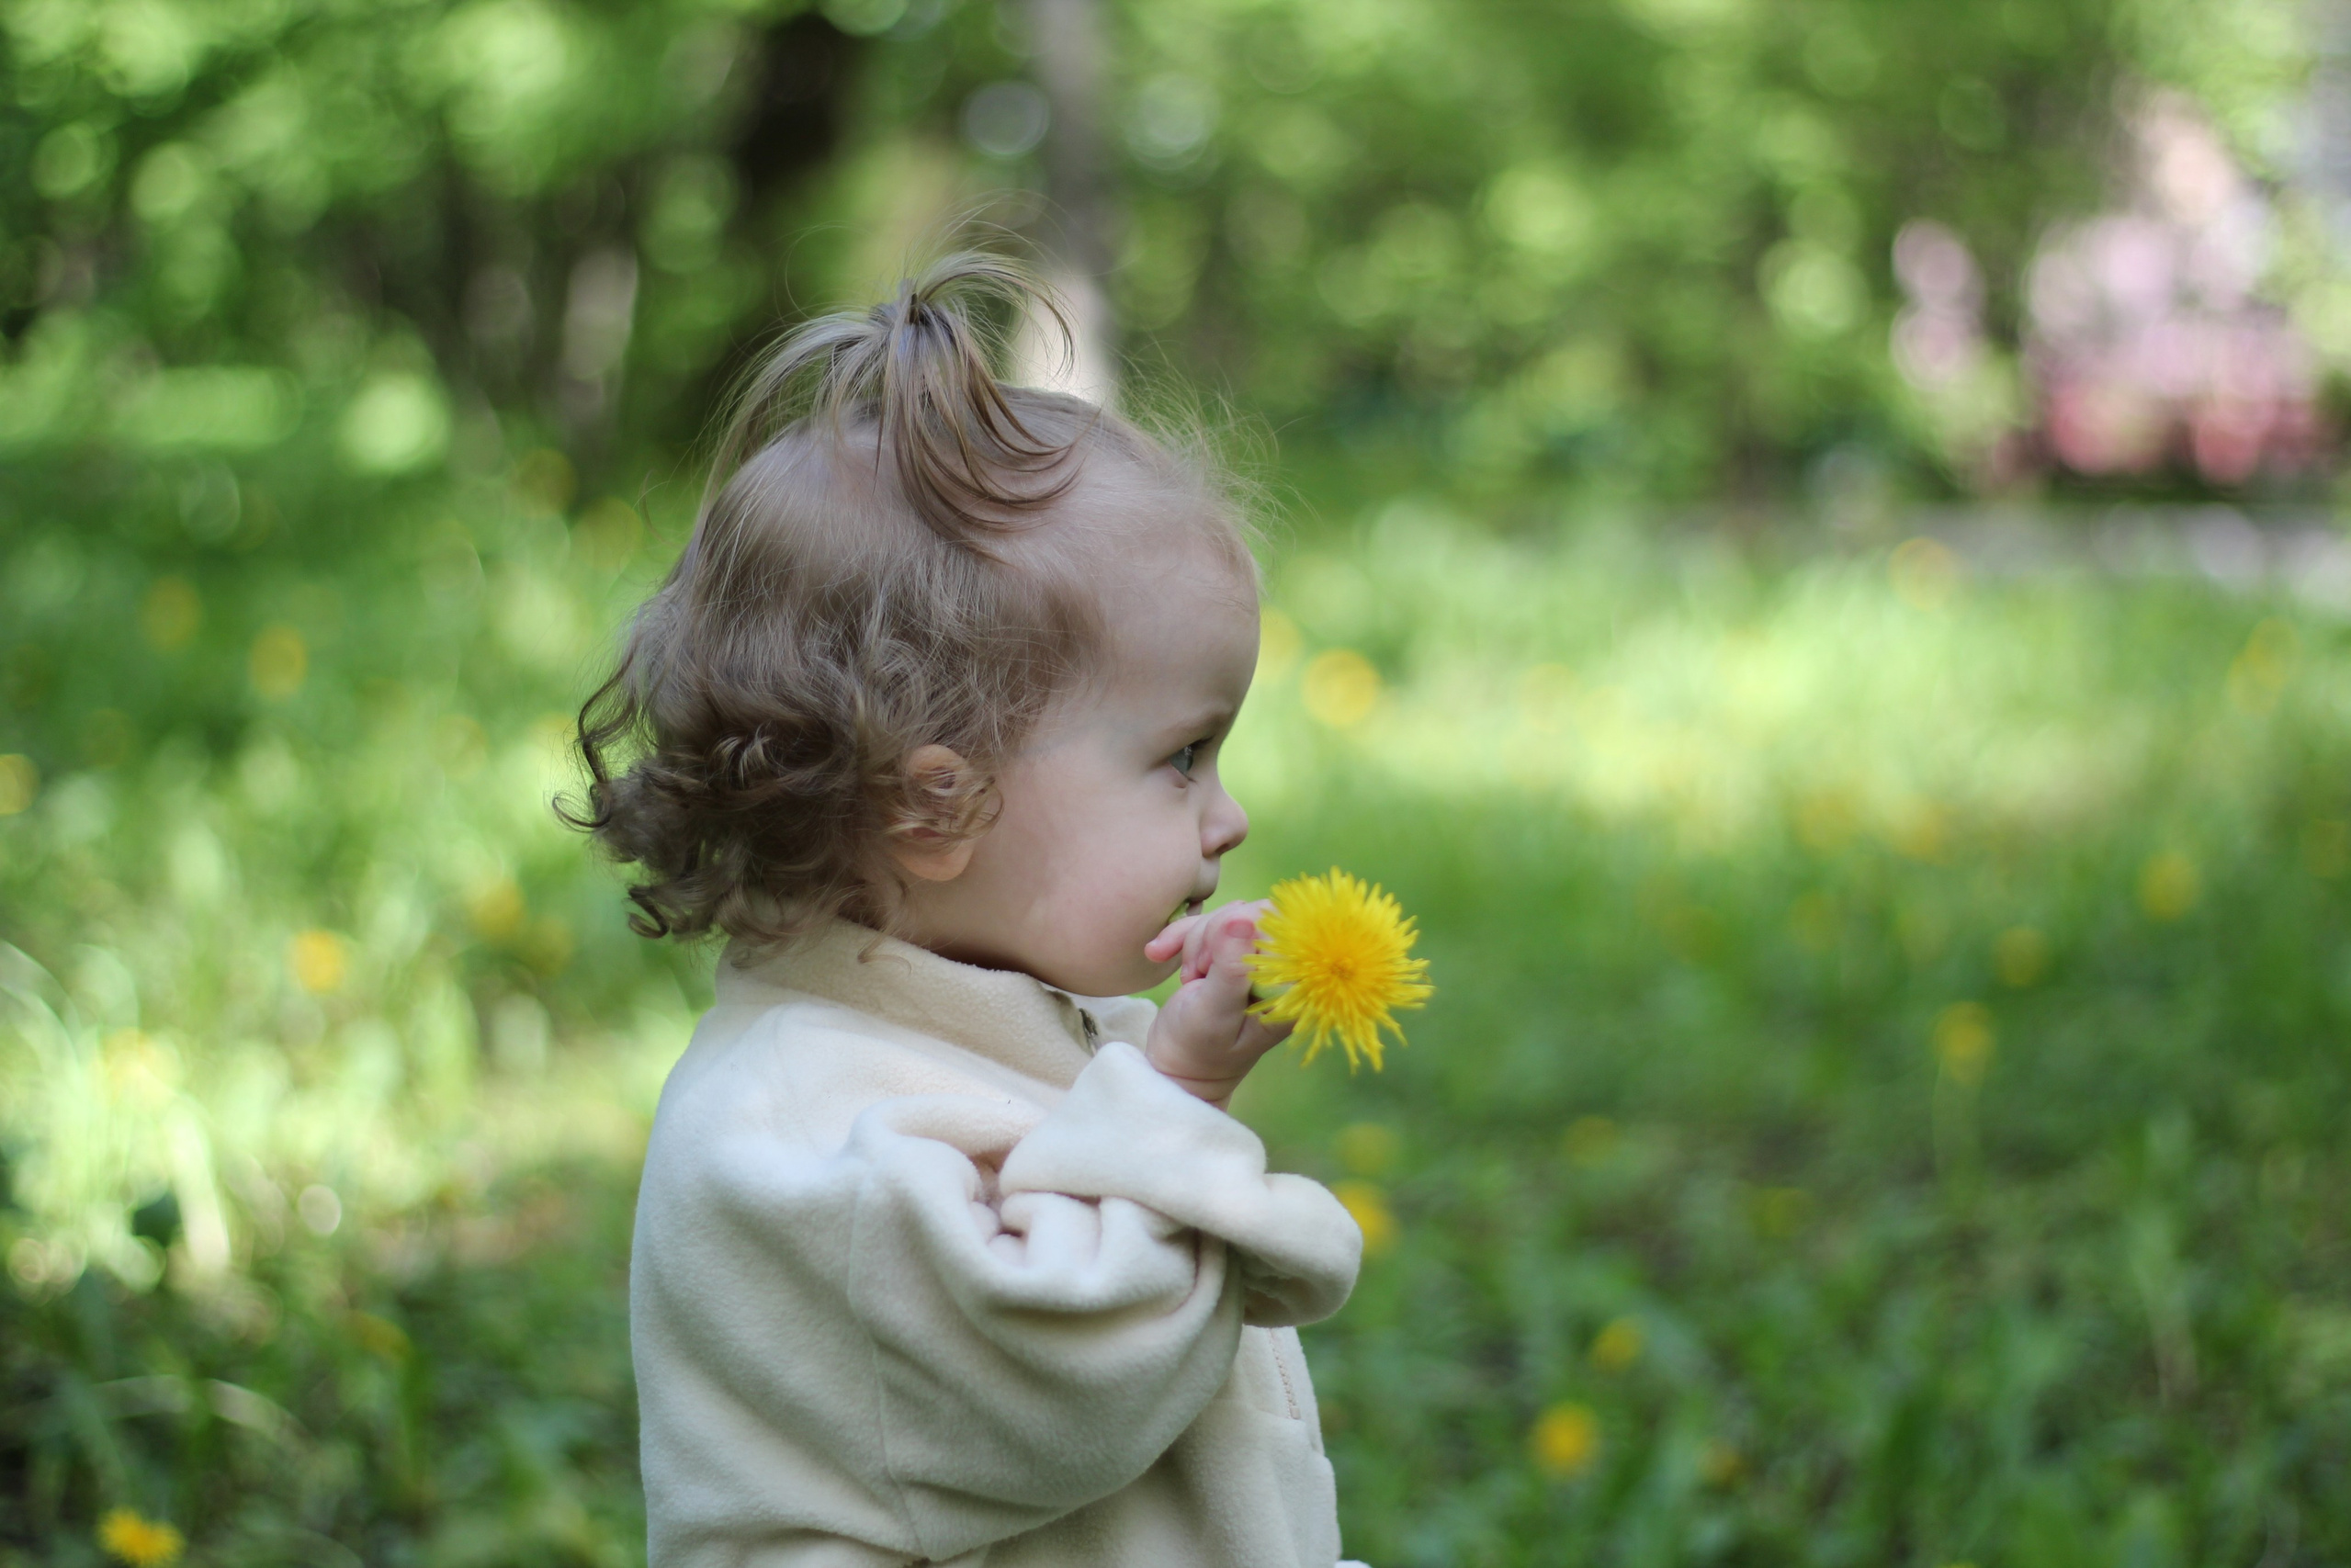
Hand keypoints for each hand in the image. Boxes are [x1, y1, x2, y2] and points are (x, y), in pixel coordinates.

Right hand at [1141, 899, 1294, 1109]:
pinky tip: (1158, 954)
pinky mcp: (1232, 954)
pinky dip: (1180, 937)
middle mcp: (1280, 970)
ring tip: (1189, 980)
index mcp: (1289, 985)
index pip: (1278, 924)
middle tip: (1198, 974)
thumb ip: (1231, 966)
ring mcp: (1255, 960)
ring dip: (1196, 942)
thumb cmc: (1199, 1050)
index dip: (1240, 931)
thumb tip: (1242, 917)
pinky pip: (1208, 925)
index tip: (1212, 965)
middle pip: (1252, 914)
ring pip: (1227, 917)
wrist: (1177, 1068)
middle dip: (1214, 937)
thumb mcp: (1213, 1011)